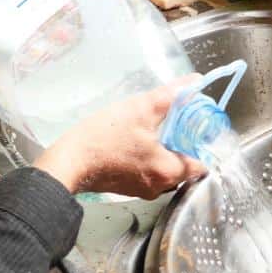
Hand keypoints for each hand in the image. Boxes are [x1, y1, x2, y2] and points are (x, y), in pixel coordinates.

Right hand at [33, 77, 207, 199]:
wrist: (69, 161)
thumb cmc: (104, 138)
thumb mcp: (141, 109)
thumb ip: (172, 95)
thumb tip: (194, 82)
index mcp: (170, 171)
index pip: (203, 163)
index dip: (202, 143)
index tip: (196, 126)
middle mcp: (160, 187)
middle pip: (184, 166)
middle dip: (182, 144)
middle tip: (175, 123)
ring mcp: (142, 190)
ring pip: (165, 170)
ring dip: (164, 151)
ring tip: (154, 130)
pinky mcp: (126, 188)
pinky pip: (147, 173)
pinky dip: (147, 159)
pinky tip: (136, 142)